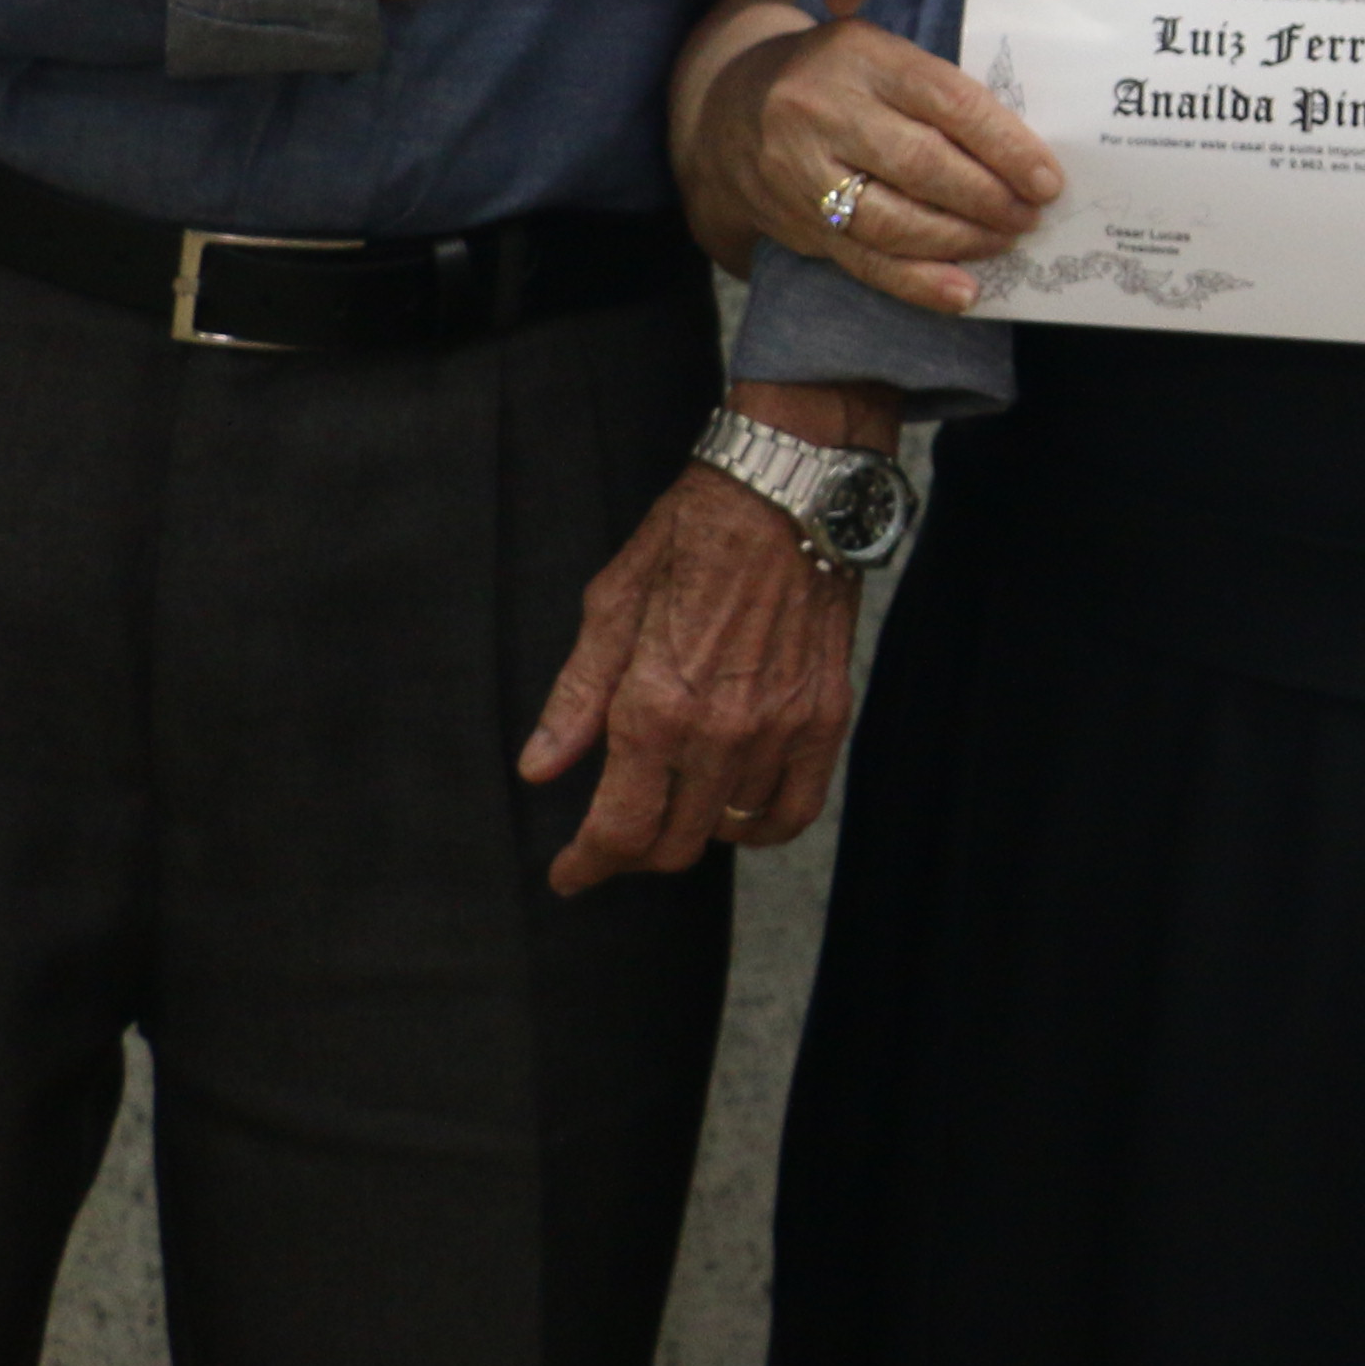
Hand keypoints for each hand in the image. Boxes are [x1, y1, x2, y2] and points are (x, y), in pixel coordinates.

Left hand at [519, 382, 894, 892]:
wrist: (788, 492)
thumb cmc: (691, 535)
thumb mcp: (611, 604)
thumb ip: (577, 697)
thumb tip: (540, 767)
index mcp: (655, 707)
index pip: (617, 830)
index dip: (585, 866)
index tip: (570, 873)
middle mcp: (720, 732)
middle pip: (672, 845)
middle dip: (632, 853)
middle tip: (614, 834)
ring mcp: (780, 728)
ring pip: (729, 830)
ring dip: (692, 831)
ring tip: (672, 804)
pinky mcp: (825, 716)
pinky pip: (795, 809)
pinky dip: (762, 824)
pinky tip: (737, 807)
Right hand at [693, 16, 1062, 312]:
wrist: (727, 110)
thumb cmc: (835, 80)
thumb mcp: (879, 57)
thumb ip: (937, 93)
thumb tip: (1023, 154)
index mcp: (861, 56)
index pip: (947, 102)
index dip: (1005, 145)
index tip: (1046, 178)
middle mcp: (824, 111)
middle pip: (921, 164)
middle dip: (988, 198)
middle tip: (1031, 215)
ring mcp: (801, 171)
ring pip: (892, 220)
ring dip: (961, 240)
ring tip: (1004, 241)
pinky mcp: (794, 222)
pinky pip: (863, 261)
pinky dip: (918, 282)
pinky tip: (962, 291)